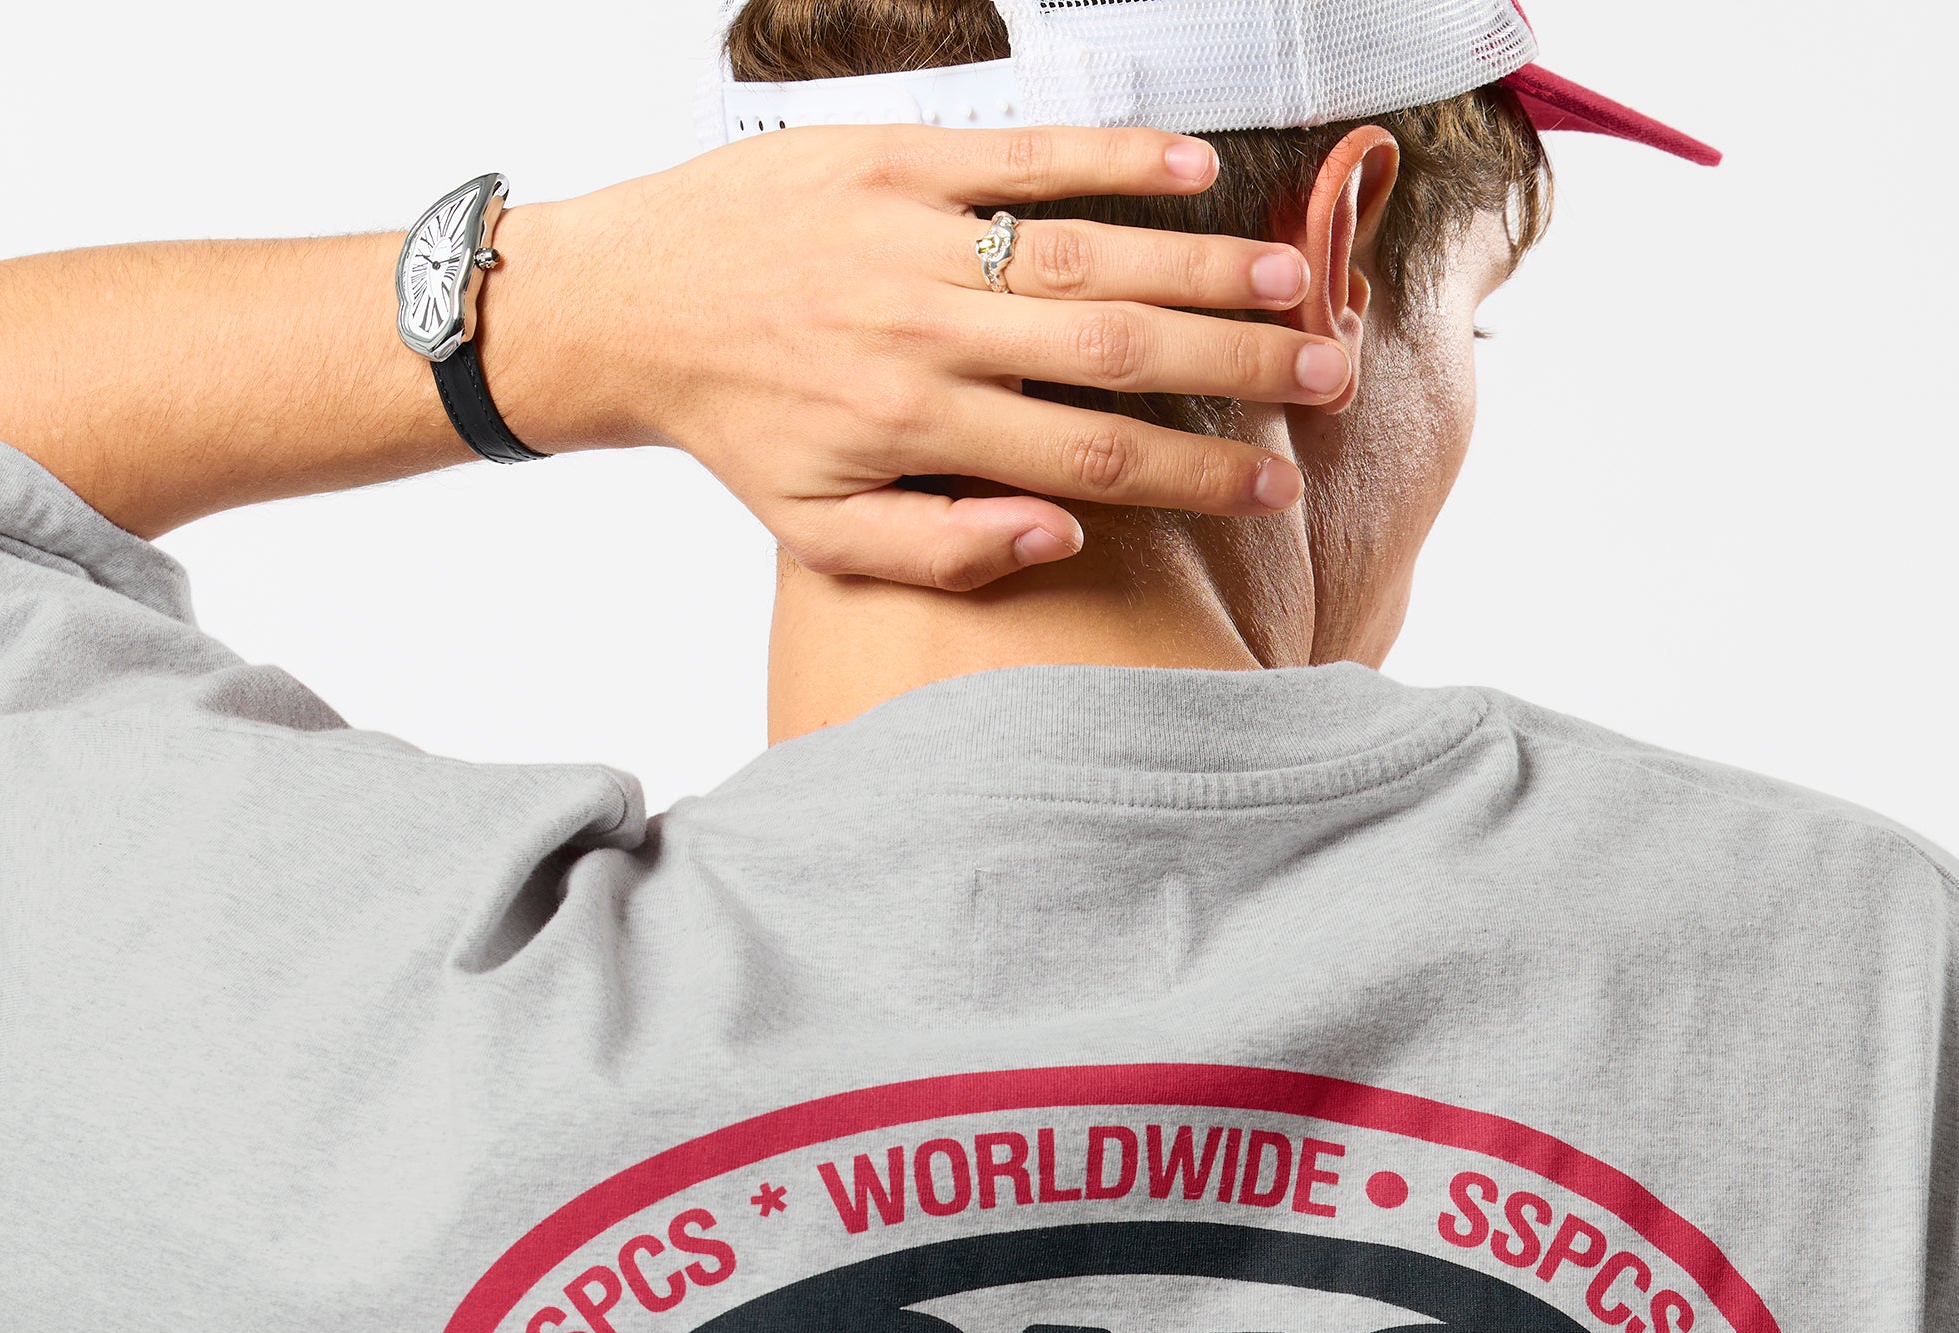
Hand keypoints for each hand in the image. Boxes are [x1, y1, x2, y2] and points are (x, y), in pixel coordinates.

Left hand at [487, 128, 1346, 589]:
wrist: (629, 306)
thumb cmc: (741, 430)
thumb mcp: (824, 533)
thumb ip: (946, 551)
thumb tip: (1064, 538)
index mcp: (919, 430)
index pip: (1094, 462)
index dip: (1197, 477)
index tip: (1275, 486)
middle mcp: (927, 333)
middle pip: (1117, 353)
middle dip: (1236, 365)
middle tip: (1328, 374)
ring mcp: (915, 237)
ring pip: (1087, 253)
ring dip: (1203, 263)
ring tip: (1297, 280)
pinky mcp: (893, 156)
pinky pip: (1021, 155)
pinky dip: (1113, 157)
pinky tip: (1196, 170)